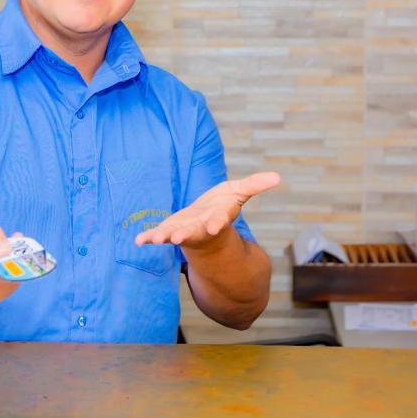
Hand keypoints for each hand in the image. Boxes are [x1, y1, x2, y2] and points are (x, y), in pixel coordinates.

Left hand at [134, 172, 279, 249]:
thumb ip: (254, 185)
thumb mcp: (238, 193)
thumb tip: (278, 176)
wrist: (205, 227)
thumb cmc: (222, 208)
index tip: (215, 226)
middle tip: (176, 238)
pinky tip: (139, 240)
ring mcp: (183, 231)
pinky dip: (148, 238)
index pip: (218, 221)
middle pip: (192, 232)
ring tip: (156, 240)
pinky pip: (157, 235)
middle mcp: (199, 228)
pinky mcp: (168, 230)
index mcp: (217, 218)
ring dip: (165, 237)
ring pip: (174, 236)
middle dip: (185, 234)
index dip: (216, 223)